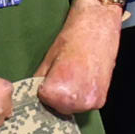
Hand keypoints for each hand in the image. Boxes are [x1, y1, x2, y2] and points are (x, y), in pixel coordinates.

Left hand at [33, 0, 122, 116]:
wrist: (99, 25)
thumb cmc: (74, 38)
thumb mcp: (48, 60)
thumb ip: (39, 81)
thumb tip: (33, 93)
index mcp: (62, 93)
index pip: (43, 101)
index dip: (43, 88)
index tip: (48, 77)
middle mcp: (80, 101)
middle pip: (58, 108)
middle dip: (55, 96)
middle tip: (61, 75)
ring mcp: (93, 102)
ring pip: (71, 108)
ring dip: (68, 97)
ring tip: (73, 75)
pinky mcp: (101, 100)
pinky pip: (84, 104)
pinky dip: (80, 95)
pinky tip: (82, 78)